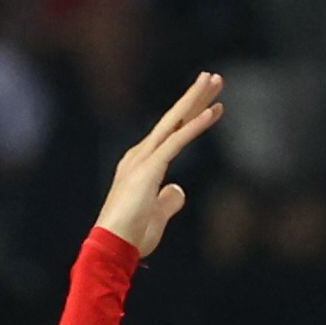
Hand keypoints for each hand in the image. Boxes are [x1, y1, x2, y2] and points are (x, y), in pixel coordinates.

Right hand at [93, 71, 223, 256]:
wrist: (112, 247)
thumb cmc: (131, 236)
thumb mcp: (156, 215)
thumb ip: (168, 200)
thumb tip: (178, 189)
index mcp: (140, 165)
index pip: (171, 133)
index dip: (191, 115)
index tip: (210, 101)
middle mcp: (140, 156)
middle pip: (172, 120)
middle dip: (193, 97)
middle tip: (213, 77)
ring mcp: (143, 160)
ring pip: (174, 122)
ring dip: (195, 100)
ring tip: (213, 80)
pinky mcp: (149, 169)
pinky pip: (177, 141)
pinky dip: (195, 126)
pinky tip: (213, 111)